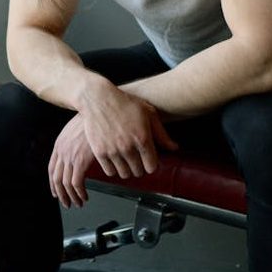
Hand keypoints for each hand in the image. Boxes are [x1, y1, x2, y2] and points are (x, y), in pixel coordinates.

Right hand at [48, 82, 177, 208]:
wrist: (97, 98)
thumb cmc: (124, 103)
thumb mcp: (148, 113)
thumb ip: (161, 133)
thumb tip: (174, 148)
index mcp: (143, 138)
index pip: (152, 167)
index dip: (151, 165)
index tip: (148, 160)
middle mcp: (128, 147)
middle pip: (138, 172)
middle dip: (139, 167)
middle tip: (136, 160)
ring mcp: (113, 150)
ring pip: (124, 174)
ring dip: (127, 169)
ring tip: (126, 161)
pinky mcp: (99, 152)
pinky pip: (109, 172)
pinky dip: (113, 169)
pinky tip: (114, 160)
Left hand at [48, 113, 95, 208]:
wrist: (98, 110)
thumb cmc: (93, 118)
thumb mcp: (79, 129)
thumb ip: (75, 142)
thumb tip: (79, 152)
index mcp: (60, 144)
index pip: (51, 169)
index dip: (53, 183)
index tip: (56, 192)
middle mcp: (62, 151)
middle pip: (56, 179)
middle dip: (61, 194)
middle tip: (66, 202)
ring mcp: (70, 156)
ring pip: (65, 184)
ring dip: (71, 196)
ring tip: (78, 202)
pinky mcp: (80, 160)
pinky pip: (76, 183)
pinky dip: (79, 193)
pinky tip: (84, 196)